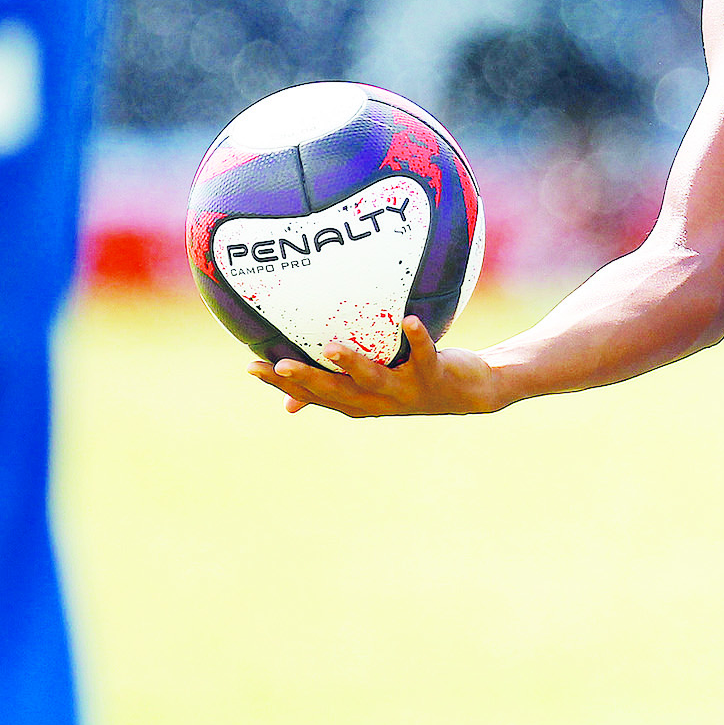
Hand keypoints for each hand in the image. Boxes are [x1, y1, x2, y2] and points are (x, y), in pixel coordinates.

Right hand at [249, 315, 498, 416]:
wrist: (472, 391)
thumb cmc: (414, 380)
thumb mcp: (373, 386)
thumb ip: (334, 390)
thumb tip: (287, 405)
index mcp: (360, 401)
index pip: (314, 395)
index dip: (282, 385)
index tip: (251, 367)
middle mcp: (379, 401)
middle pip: (336, 393)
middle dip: (307, 380)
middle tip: (279, 364)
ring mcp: (406, 391)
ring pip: (375, 380)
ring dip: (353, 364)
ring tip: (332, 347)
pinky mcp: (435, 376)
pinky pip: (425, 354)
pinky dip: (418, 338)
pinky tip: (409, 319)